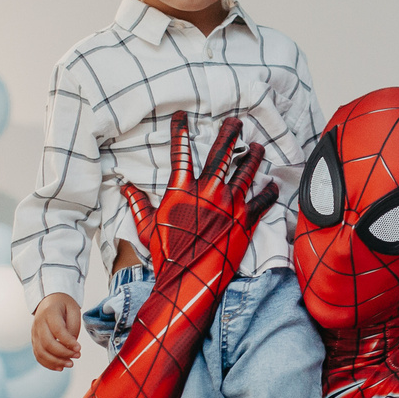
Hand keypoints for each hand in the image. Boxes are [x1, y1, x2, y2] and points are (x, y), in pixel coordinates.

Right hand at [32, 294, 83, 371]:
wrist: (50, 300)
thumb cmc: (64, 306)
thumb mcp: (73, 310)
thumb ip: (72, 328)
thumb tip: (71, 347)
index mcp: (50, 313)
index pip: (58, 331)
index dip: (68, 342)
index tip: (79, 348)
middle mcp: (39, 323)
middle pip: (47, 343)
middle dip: (63, 353)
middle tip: (77, 356)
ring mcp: (34, 332)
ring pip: (41, 352)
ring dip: (56, 361)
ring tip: (70, 364)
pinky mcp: (34, 340)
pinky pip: (38, 355)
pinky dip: (48, 364)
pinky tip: (60, 367)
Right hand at [121, 111, 277, 290]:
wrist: (188, 281)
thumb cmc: (166, 256)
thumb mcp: (146, 228)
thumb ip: (137, 204)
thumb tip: (124, 187)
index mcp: (182, 190)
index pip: (181, 152)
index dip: (180, 131)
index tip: (183, 116)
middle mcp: (208, 192)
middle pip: (221, 154)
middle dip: (229, 134)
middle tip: (236, 122)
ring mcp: (229, 205)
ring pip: (246, 172)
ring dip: (253, 158)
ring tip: (258, 147)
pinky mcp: (245, 221)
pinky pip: (262, 201)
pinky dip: (269, 192)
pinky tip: (273, 185)